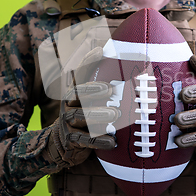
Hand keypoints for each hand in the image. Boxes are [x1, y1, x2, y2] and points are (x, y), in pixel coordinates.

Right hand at [46, 47, 116, 167]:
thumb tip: (131, 65)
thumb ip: (106, 85)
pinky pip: (84, 140)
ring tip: (114, 114)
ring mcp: (69, 121)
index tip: (100, 51)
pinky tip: (112, 142)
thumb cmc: (86, 115)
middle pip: (77, 92)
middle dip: (93, 89)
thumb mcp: (91, 100)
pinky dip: (98, 141)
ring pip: (81, 115)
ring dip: (98, 114)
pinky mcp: (71, 139)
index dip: (87, 61)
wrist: (65, 144)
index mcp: (75, 91)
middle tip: (110, 89)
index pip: (79, 73)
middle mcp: (69, 103)